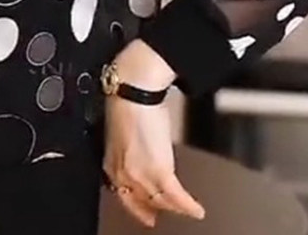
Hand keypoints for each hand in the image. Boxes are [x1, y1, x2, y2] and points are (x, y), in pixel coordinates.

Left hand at [103, 40, 205, 227]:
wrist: (134, 89)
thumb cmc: (128, 100)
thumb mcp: (122, 131)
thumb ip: (129, 149)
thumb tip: (141, 152)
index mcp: (111, 161)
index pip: (122, 194)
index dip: (136, 206)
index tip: (145, 213)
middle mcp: (123, 172)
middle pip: (141, 201)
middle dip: (154, 210)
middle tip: (163, 216)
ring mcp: (140, 174)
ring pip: (160, 201)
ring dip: (175, 208)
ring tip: (186, 211)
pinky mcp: (159, 171)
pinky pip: (176, 197)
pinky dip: (188, 206)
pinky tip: (196, 210)